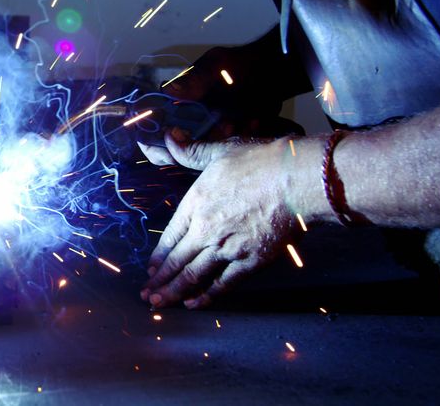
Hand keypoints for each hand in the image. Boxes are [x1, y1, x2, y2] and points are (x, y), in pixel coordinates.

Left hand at [140, 131, 297, 308]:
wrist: (293, 180)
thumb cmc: (259, 162)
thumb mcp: (220, 151)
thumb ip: (191, 151)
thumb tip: (168, 135)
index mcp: (195, 203)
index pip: (170, 235)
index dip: (159, 255)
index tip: (150, 269)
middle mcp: (205, 230)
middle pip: (177, 260)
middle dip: (159, 281)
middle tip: (145, 296)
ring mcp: (226, 248)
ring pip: (194, 276)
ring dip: (174, 292)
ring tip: (159, 304)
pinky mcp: (250, 262)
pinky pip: (223, 284)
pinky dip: (207, 296)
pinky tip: (194, 304)